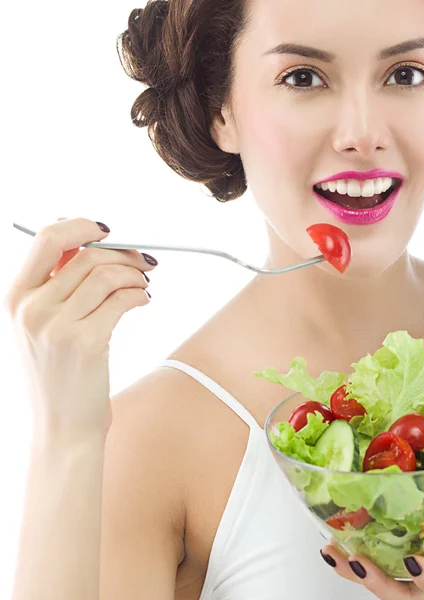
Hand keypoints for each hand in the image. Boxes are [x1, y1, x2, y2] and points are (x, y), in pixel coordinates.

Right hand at [4, 218, 156, 440]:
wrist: (62, 426)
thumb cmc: (58, 373)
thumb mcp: (42, 326)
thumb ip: (59, 285)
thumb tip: (93, 244)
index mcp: (16, 297)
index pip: (46, 237)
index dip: (82, 226)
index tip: (108, 231)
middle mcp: (31, 308)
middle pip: (87, 254)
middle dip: (123, 252)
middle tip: (143, 262)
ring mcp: (56, 326)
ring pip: (107, 274)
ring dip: (135, 274)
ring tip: (144, 285)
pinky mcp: (86, 342)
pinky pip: (122, 299)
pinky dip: (140, 295)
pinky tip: (143, 301)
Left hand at [320, 496, 423, 599]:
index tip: (414, 563)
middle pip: (408, 595)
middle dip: (381, 583)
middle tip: (358, 562)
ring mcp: (419, 571)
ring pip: (386, 583)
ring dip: (358, 571)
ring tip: (333, 553)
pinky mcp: (403, 558)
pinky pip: (378, 564)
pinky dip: (354, 557)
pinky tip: (334, 544)